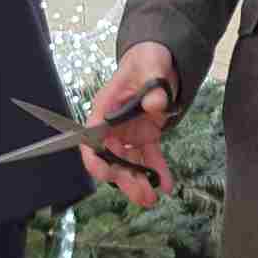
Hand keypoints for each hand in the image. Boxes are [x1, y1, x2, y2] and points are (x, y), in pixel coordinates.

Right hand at [84, 42, 179, 209]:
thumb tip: (154, 104)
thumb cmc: (148, 59)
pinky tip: (166, 184)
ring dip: (139, 181)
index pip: (91, 137)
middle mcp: (113, 124)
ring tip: (152, 198)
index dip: (95, 157)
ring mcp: (128, 133)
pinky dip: (157, 171)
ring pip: (129, 163)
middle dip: (124, 178)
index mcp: (105, 107)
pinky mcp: (145, 136)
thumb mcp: (152, 64)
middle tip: (142, 195)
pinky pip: (148, 157)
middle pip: (112, 157)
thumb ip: (153, 83)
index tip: (105, 174)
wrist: (160, 61)